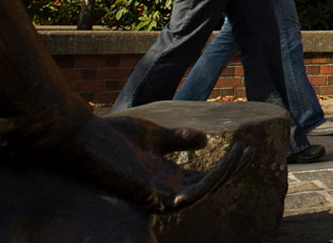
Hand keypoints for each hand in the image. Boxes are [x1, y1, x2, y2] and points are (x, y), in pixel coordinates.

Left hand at [62, 114, 250, 213]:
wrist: (82, 138)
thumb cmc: (112, 138)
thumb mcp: (155, 135)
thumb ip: (179, 139)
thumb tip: (206, 139)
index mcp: (167, 176)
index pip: (205, 177)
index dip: (228, 165)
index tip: (246, 147)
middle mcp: (164, 188)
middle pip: (208, 187)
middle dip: (232, 171)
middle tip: (250, 151)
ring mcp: (156, 194)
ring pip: (201, 194)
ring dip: (223, 176)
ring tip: (239, 154)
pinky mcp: (146, 194)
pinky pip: (182, 199)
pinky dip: (202, 189)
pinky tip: (216, 173)